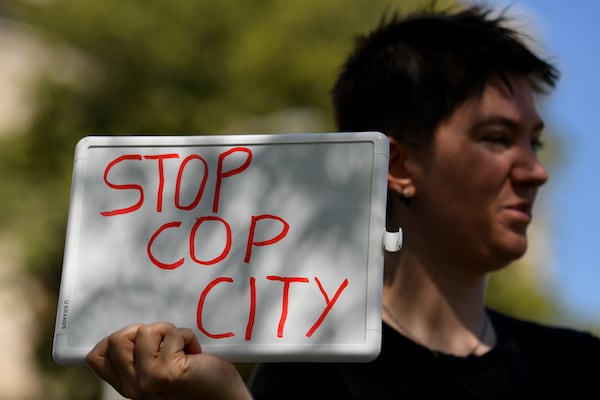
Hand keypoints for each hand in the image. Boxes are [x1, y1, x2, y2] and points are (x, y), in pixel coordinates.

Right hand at [86, 322, 251, 399]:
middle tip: (167, 342)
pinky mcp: (167, 373)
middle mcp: (133, 387)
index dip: (115, 339)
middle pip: (117, 338)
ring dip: (170, 332)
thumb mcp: (159, 369)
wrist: (223, 399)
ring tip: (183, 348)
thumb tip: (130, 329)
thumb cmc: (196, 379)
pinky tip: (194, 353)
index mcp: (128, 385)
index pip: (97, 357)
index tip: (143, 339)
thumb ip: (141, 356)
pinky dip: (187, 337)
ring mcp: (148, 381)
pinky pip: (170, 334)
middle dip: (146, 330)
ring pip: (144, 331)